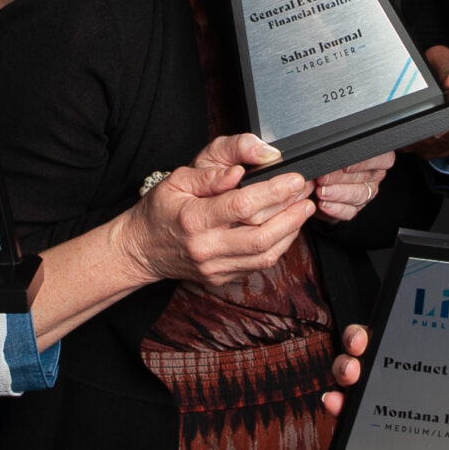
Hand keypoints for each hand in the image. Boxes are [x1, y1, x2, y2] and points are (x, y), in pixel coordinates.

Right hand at [117, 134, 314, 289]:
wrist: (142, 249)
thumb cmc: (160, 210)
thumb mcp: (177, 179)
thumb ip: (210, 174)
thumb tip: (241, 171)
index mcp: (193, 219)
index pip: (243, 206)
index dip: (274, 192)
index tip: (294, 179)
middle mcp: (206, 248)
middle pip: (261, 235)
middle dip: (291, 213)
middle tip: (306, 194)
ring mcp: (215, 268)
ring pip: (265, 254)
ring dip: (291, 231)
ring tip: (303, 210)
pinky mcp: (221, 278)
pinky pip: (258, 265)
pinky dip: (279, 246)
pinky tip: (286, 228)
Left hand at [311, 152, 393, 221]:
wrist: (313, 183)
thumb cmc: (324, 162)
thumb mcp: (329, 153)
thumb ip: (331, 153)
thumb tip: (325, 157)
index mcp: (375, 156)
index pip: (381, 159)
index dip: (364, 163)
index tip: (345, 167)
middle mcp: (373, 174)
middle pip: (364, 177)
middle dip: (341, 178)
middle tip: (323, 178)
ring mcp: (366, 193)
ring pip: (359, 195)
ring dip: (337, 194)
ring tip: (321, 191)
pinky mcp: (355, 208)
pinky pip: (350, 211)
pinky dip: (336, 209)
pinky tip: (324, 204)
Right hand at [323, 326, 448, 423]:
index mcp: (441, 351)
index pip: (408, 324)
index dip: (387, 317)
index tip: (381, 324)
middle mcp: (410, 371)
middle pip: (373, 346)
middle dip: (356, 341)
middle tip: (361, 350)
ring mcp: (394, 400)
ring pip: (357, 376)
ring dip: (344, 371)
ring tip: (350, 379)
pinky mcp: (384, 429)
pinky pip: (354, 415)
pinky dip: (339, 408)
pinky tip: (338, 408)